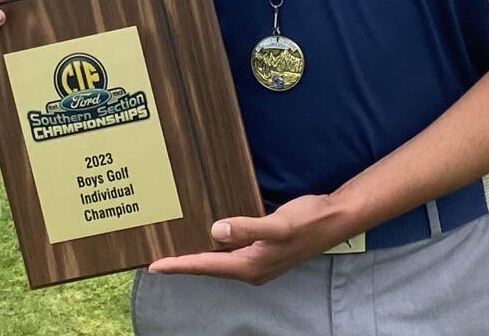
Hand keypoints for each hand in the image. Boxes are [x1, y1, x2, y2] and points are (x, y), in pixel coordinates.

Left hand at [147, 193, 350, 285]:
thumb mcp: (277, 225)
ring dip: (198, 256)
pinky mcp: (264, 251)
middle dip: (183, 264)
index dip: (179, 265)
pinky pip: (231, 252)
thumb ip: (247, 228)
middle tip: (157, 259)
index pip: (206, 266)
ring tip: (176, 250)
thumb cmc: (308, 221)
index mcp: (251, 265)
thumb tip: (216, 231)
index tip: (154, 265)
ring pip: (219, 261)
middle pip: (209, 267)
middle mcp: (252, 268)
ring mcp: (258, 261)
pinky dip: (215, 248)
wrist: (334, 220)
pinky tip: (210, 237)